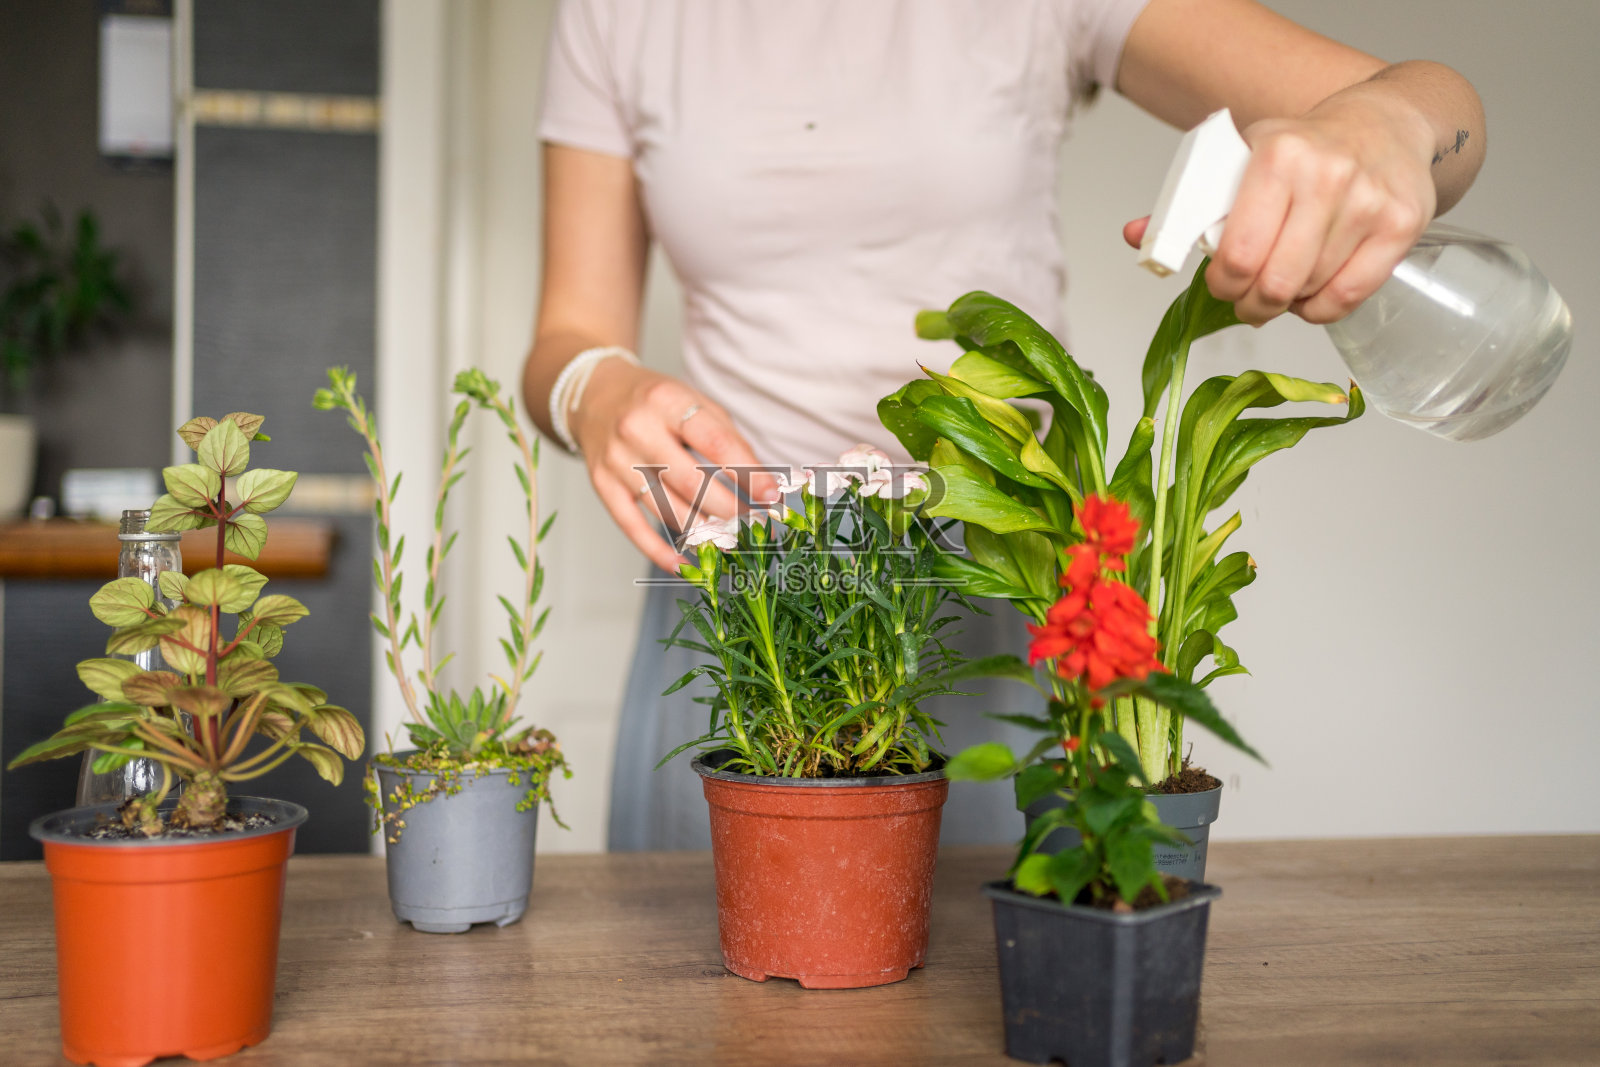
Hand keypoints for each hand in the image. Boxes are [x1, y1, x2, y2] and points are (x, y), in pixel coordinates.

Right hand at [571, 359, 778, 572]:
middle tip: (756, 526)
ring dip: (703, 532)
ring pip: (665, 507)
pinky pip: (631, 525)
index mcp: (666, 401)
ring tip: (731, 543)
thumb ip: (727, 438)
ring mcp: (616, 460)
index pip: (714, 442)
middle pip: (691, 482)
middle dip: (730, 509)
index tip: (771, 496)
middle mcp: (637, 430)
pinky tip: (682, 564)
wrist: (593, 395)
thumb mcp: (693, 401)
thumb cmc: (655, 401)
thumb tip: (762, 483)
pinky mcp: (602, 485)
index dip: (747, 472)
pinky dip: (657, 549)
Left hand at [1125, 101, 1435, 325]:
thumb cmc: (1304, 148)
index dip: (1222, 285)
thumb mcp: (1242, 159)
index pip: (1237, 252)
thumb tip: (1134, 236)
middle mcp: (1327, 175)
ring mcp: (1369, 201)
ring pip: (1310, 293)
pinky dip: (1321, 309)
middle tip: (1248, 302)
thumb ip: (1189, 202)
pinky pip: (1349, 298)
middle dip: (1251, 305)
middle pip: (1274, 282)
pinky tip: (1313, 291)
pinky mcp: (1403, 225)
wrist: (1385, 123)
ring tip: (1282, 286)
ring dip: (1287, 304)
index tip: (1221, 286)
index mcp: (1278, 155)